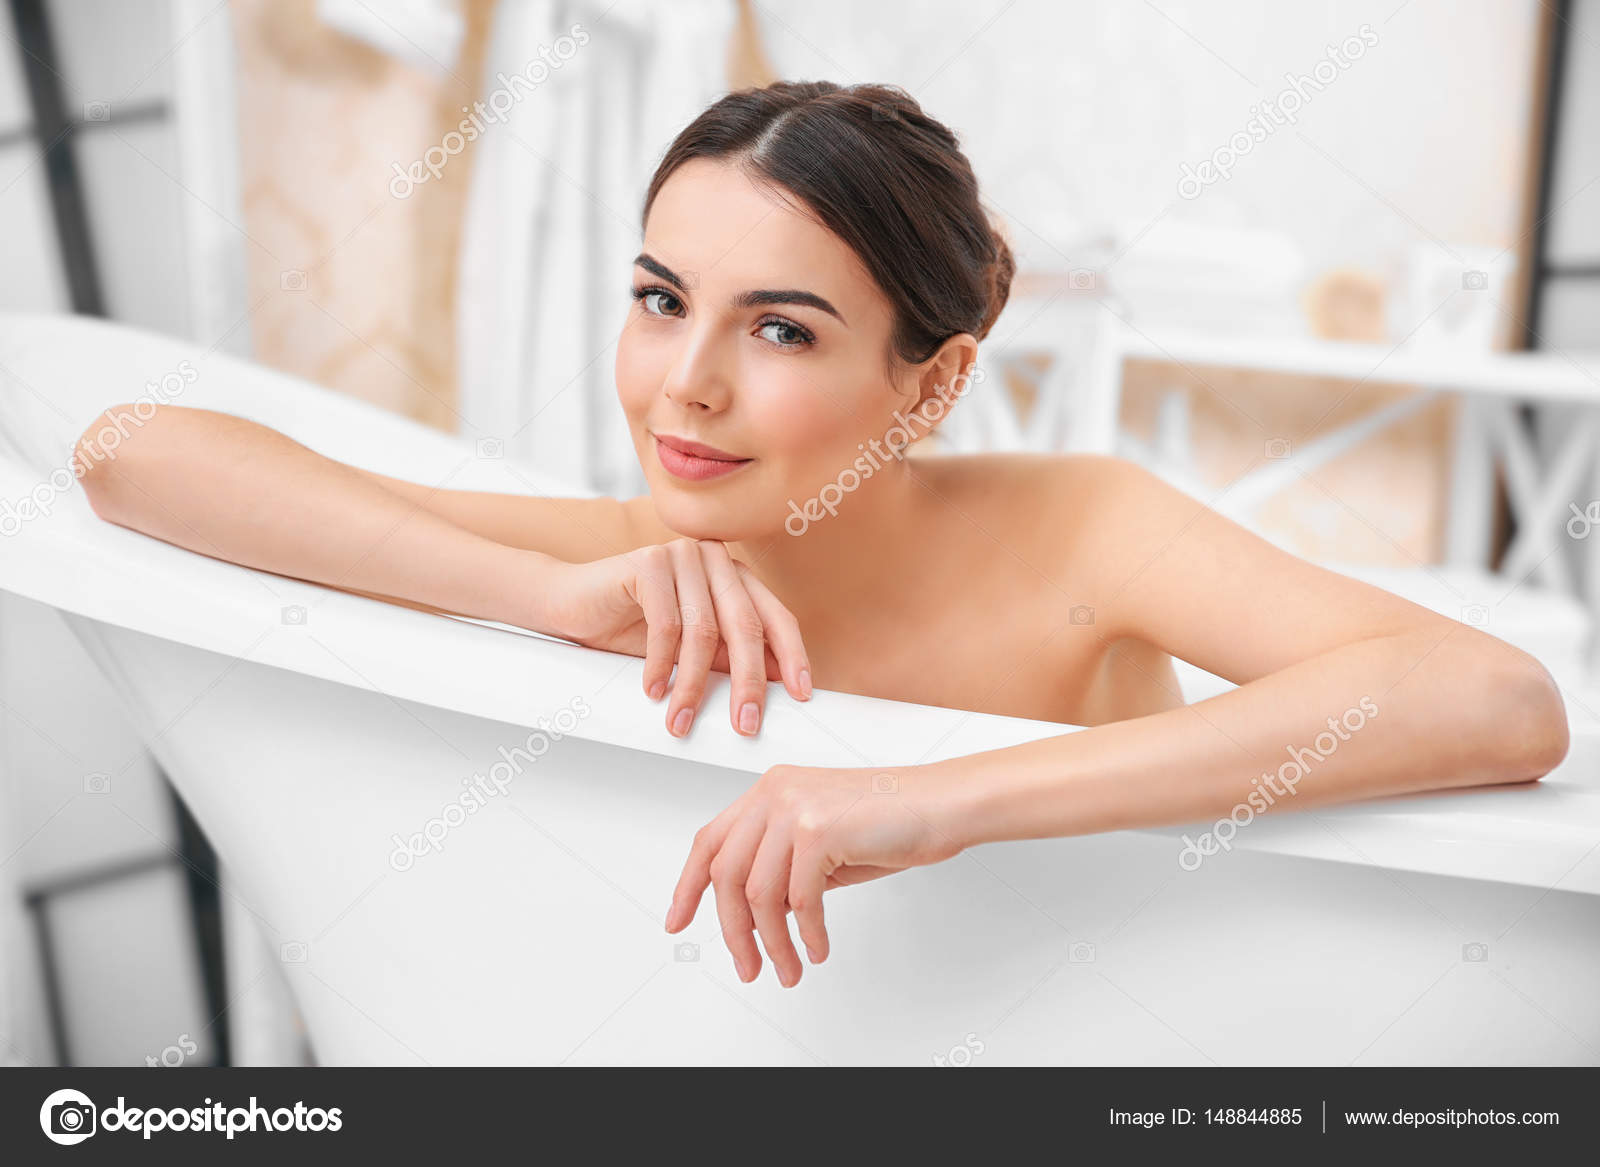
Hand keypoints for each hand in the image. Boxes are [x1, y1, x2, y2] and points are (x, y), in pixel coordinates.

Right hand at [542, 539, 810, 737]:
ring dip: (692, 684)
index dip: (793, 656)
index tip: (802, 695)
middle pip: (745, 625)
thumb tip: (774, 691)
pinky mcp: (649, 562)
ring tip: (680, 719)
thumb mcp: (692, 651)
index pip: (776, 616)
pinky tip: (653, 689)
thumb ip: (729, 659)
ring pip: (703, 630)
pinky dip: (661, 664)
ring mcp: (683, 555)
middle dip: (747, 681)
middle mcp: (715, 560)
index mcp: (735, 577)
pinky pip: (666, 624)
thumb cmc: (633, 628)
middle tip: (744, 723)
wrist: (572, 606)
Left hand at [664, 764, 968, 986]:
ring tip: (789, 967)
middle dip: (734, 932)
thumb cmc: (892, 819)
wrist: (943, 803)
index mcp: (770, 790)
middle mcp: (774, 792)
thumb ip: (783, 865)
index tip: (678, 919)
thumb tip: (756, 914)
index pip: (711, 840)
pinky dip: (807, 933)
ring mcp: (794, 807)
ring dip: (773, 942)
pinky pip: (799, 899)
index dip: (689, 885)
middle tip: (748, 966)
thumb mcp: (822, 839)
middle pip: (726, 874)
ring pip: (758, 894)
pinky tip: (818, 946)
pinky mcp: (818, 829)